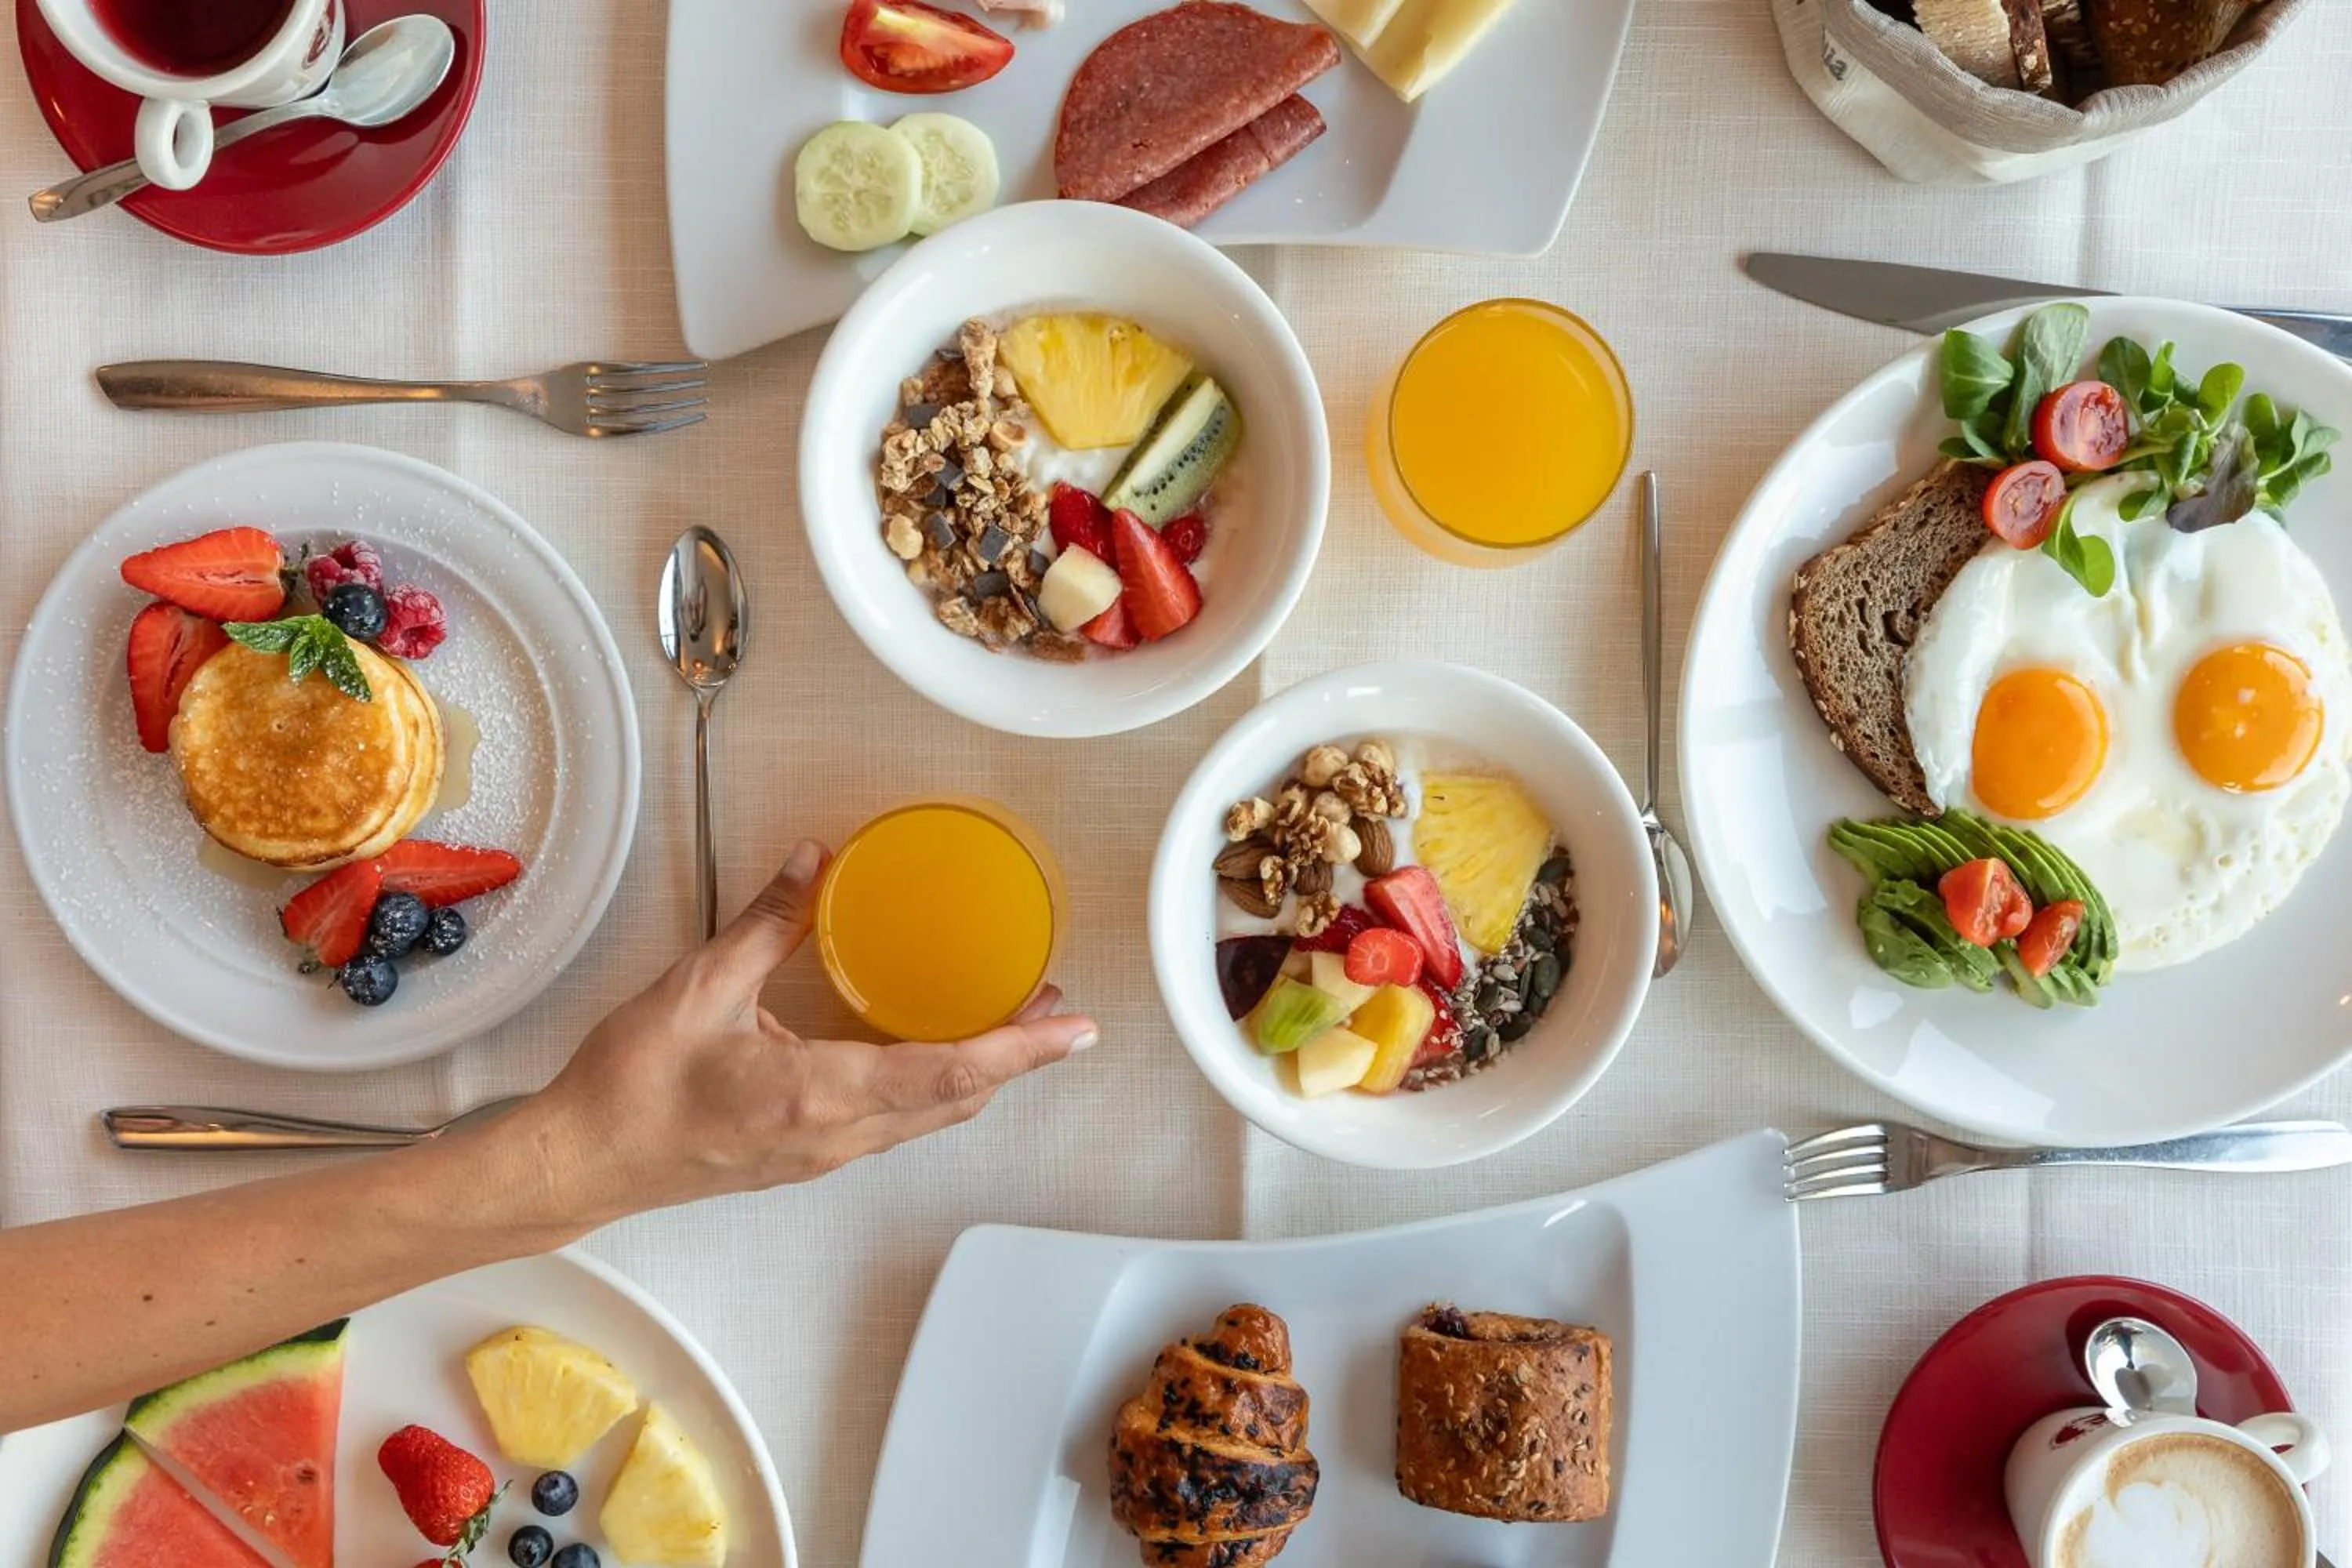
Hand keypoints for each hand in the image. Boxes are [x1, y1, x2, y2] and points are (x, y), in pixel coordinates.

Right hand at [519, 840, 1095, 1220]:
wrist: (581, 1161)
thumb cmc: (630, 1088)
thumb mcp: (699, 986)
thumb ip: (767, 921)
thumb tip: (816, 862)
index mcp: (817, 1095)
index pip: (947, 1073)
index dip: (1021, 1050)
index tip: (1076, 1031)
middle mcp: (836, 1135)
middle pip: (955, 1100)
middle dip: (1015, 1055)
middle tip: (1057, 1008)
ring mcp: (824, 1153)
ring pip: (929, 1116)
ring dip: (979, 1072)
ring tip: (1011, 1020)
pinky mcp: (807, 1154)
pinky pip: (894, 1120)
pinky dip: (934, 1084)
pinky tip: (932, 1047)